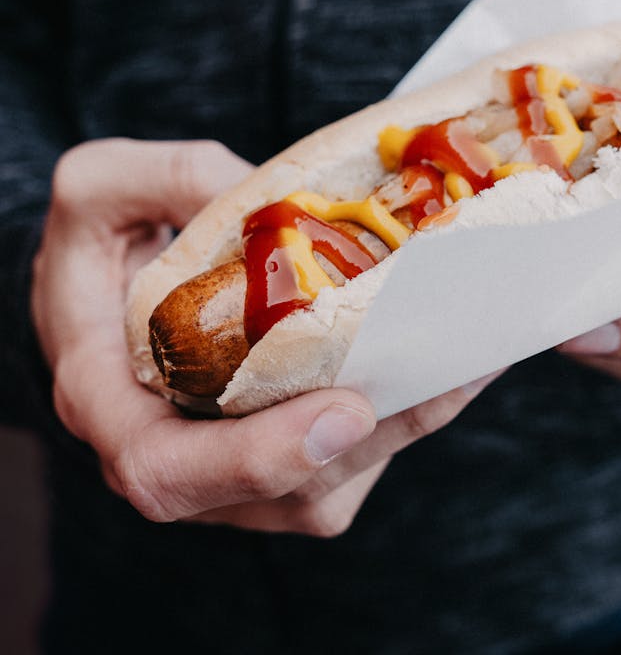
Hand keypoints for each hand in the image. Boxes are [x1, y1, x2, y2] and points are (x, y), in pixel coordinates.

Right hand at [31, 139, 497, 534]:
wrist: (119, 274)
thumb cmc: (98, 235)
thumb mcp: (97, 186)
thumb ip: (155, 179)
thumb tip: (262, 202)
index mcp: (108, 402)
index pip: (165, 470)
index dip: (254, 460)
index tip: (345, 410)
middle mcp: (172, 452)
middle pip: (278, 492)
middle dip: (372, 438)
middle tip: (447, 370)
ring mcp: (229, 464)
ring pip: (328, 484)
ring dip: (404, 427)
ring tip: (471, 358)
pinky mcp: (279, 449)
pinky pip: (348, 459)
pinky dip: (405, 416)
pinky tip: (452, 359)